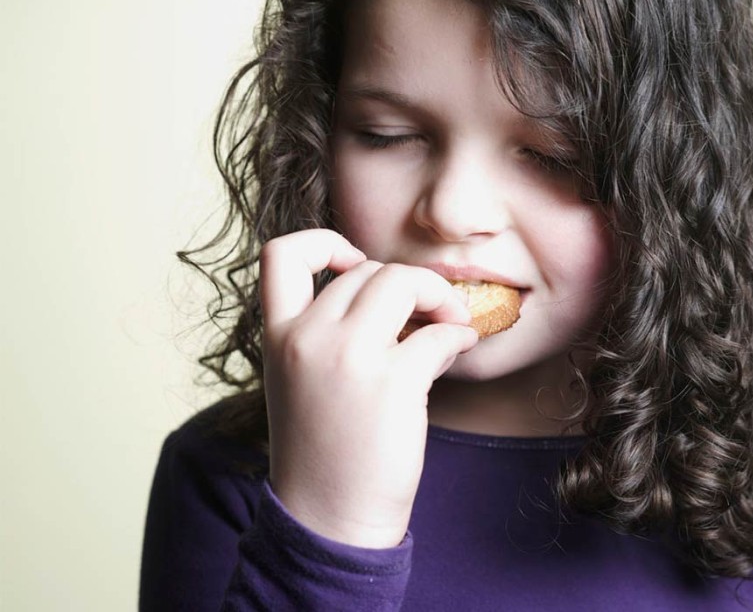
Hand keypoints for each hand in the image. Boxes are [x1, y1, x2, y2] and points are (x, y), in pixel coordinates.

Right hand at [258, 228, 478, 547]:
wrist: (328, 521)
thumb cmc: (326, 453)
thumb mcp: (305, 382)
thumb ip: (336, 335)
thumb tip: (411, 299)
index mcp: (278, 337)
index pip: (280, 253)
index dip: (324, 243)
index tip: (356, 264)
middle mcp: (307, 339)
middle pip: (368, 269)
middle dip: (408, 284)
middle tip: (429, 315)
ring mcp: (347, 358)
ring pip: (403, 281)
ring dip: (438, 296)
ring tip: (450, 325)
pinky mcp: (392, 383)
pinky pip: (440, 331)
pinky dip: (460, 334)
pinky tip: (461, 349)